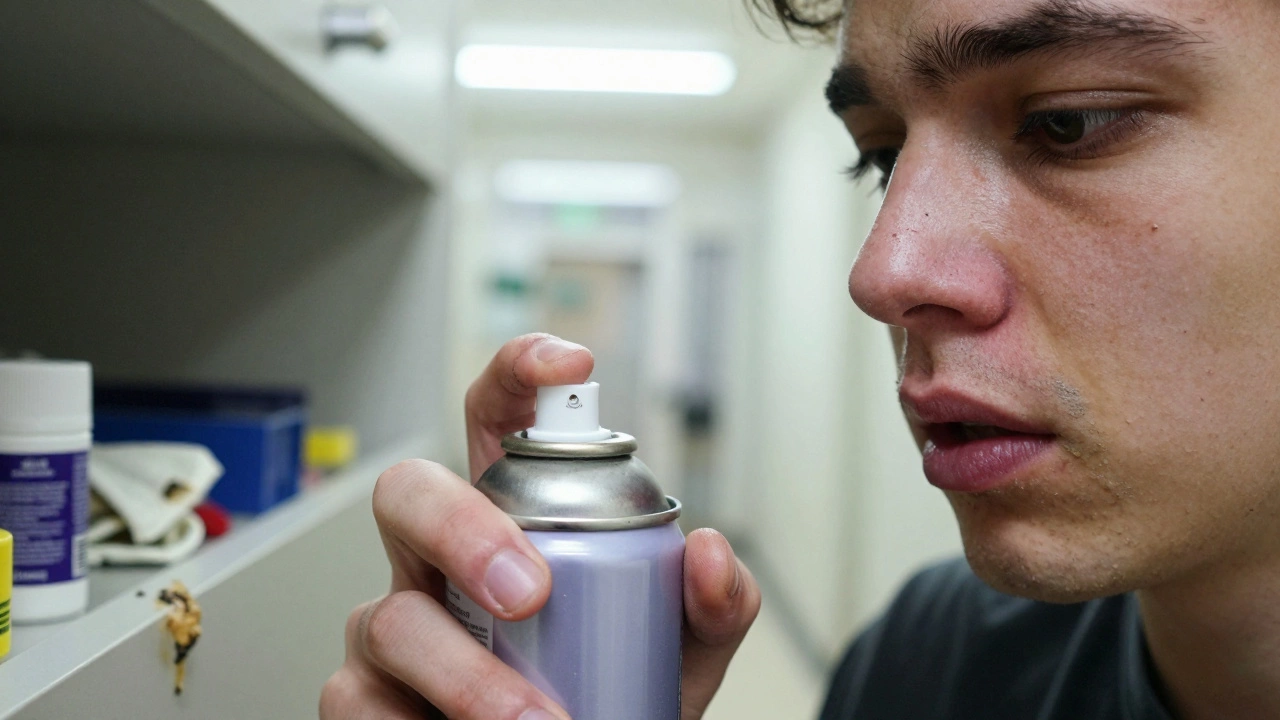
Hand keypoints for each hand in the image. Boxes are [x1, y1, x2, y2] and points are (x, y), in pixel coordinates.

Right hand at [321, 333, 760, 719]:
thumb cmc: (616, 696)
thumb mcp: (679, 648)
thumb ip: (712, 602)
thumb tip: (707, 552)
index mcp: (512, 523)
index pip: (497, 420)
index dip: (520, 372)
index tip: (574, 365)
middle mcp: (438, 563)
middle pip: (409, 493)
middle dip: (463, 529)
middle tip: (530, 593)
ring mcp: (394, 629)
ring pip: (391, 618)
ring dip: (470, 677)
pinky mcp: (364, 699)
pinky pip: (358, 702)